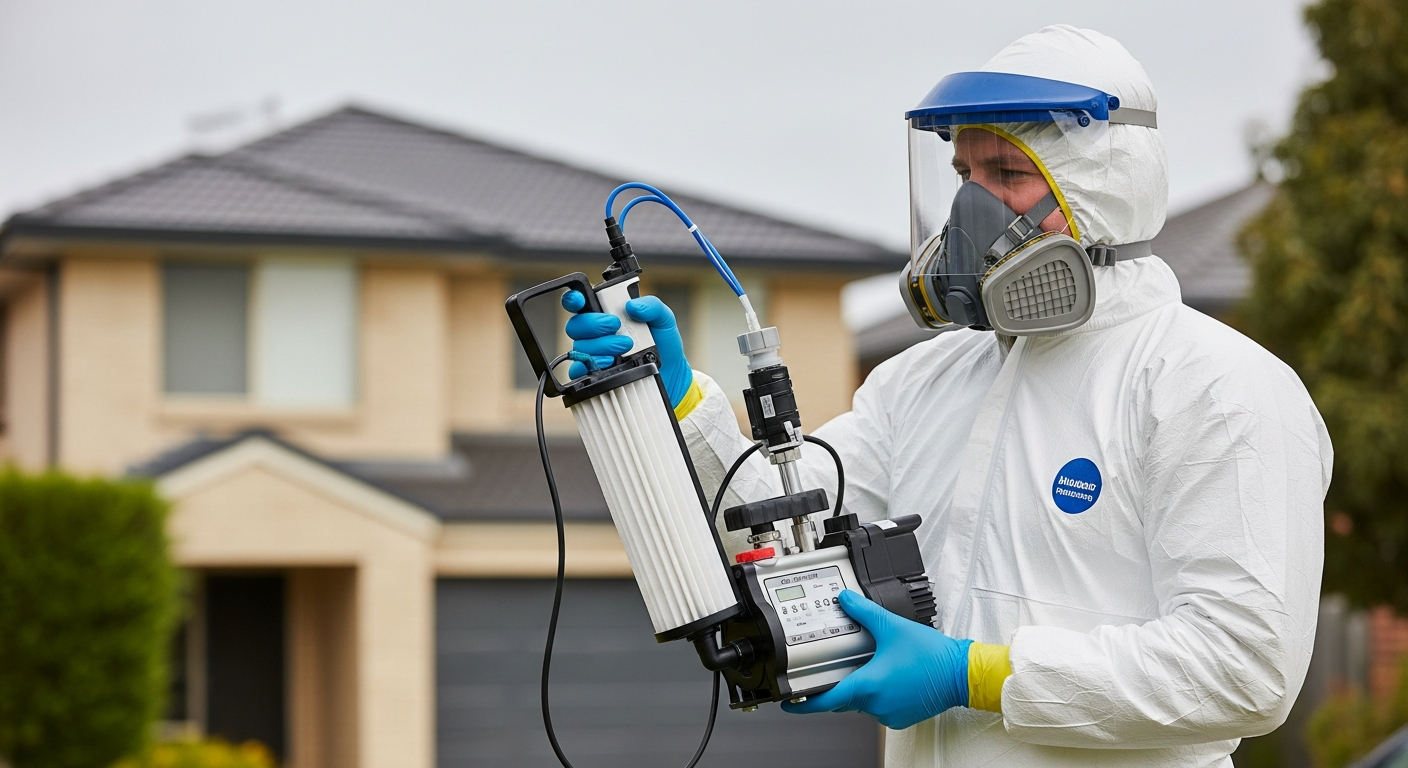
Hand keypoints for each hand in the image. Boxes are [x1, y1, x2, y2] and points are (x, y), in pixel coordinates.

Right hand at [561, 291, 693, 406]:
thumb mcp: (663, 318)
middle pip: (575, 325)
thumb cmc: (662, 344)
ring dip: (602, 345)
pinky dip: (594, 364)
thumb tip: (632, 306)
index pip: (579, 302)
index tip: (580, 299)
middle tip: (616, 326)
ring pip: (580, 347)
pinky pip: (579, 370)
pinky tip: (611, 362)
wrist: (671, 373)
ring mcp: (593, 353)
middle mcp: (595, 333)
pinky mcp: (593, 374)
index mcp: (606, 313)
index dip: (573, 299)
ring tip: (626, 346)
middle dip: (594, 324)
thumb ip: (652, 306)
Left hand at [782, 590, 971, 729]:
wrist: (961, 674)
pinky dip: (876, 692)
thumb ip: (864, 612)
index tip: (790, 701)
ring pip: (861, 702)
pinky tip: (885, 674)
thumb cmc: (933, 657)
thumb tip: (846, 600)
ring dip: (858, 686)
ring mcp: (889, 712)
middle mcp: (877, 704)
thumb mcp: (893, 627)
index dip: (804, 702)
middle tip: (830, 669)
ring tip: (867, 664)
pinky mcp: (901, 715)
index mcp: (869, 685)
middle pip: (843, 699)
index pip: (827, 700)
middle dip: (835, 685)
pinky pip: (878, 705)